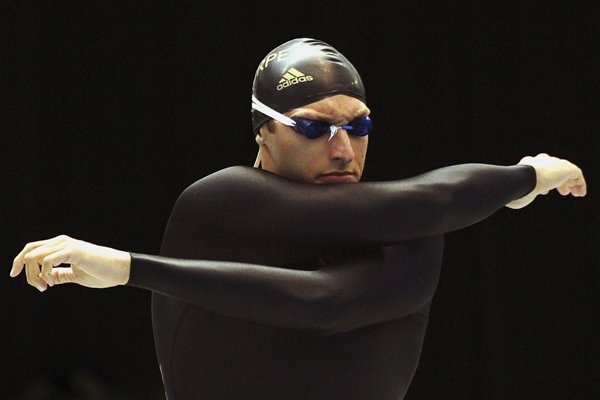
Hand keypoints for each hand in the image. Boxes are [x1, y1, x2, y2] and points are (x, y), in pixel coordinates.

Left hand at [11, 235, 130, 291]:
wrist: (119, 270)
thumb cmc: (101, 272)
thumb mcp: (75, 275)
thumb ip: (60, 274)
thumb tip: (47, 278)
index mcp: (61, 245)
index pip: (31, 248)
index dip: (19, 262)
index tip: (17, 276)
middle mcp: (61, 241)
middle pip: (28, 252)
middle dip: (24, 270)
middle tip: (39, 287)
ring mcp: (66, 245)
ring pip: (34, 257)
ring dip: (33, 275)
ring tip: (45, 287)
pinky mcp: (73, 251)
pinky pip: (47, 260)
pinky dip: (44, 273)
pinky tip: (51, 282)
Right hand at [506, 153, 586, 208]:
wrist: (523, 178)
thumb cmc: (515, 188)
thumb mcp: (515, 190)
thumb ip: (518, 192)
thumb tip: (513, 201)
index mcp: (526, 164)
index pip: (539, 170)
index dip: (544, 182)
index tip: (545, 192)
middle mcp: (540, 161)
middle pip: (553, 168)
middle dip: (558, 180)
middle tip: (563, 192)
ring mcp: (553, 163)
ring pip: (565, 171)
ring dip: (570, 182)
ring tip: (573, 193)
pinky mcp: (565, 167)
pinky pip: (576, 174)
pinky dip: (579, 183)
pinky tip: (580, 193)